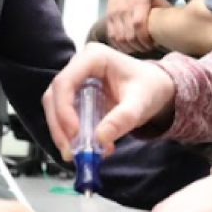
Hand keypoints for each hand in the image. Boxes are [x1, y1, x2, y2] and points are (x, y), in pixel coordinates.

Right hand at [42, 42, 176, 159]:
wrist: (157, 89)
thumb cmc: (150, 87)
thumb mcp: (141, 102)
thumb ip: (122, 119)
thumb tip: (100, 138)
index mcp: (93, 57)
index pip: (64, 81)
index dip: (63, 109)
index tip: (74, 133)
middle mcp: (79, 67)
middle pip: (55, 96)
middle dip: (60, 126)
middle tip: (71, 151)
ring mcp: (76, 82)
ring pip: (56, 108)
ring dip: (63, 134)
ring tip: (81, 154)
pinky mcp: (77, 98)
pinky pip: (66, 117)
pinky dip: (73, 135)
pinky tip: (91, 148)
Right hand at [105, 0, 169, 53]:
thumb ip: (164, 12)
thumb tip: (178, 27)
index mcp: (138, 2)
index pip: (138, 25)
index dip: (145, 38)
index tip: (152, 44)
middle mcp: (124, 9)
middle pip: (128, 35)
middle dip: (139, 46)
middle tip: (148, 48)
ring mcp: (114, 14)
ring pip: (119, 38)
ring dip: (129, 47)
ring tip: (139, 48)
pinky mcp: (108, 18)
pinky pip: (111, 37)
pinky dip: (119, 45)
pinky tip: (128, 47)